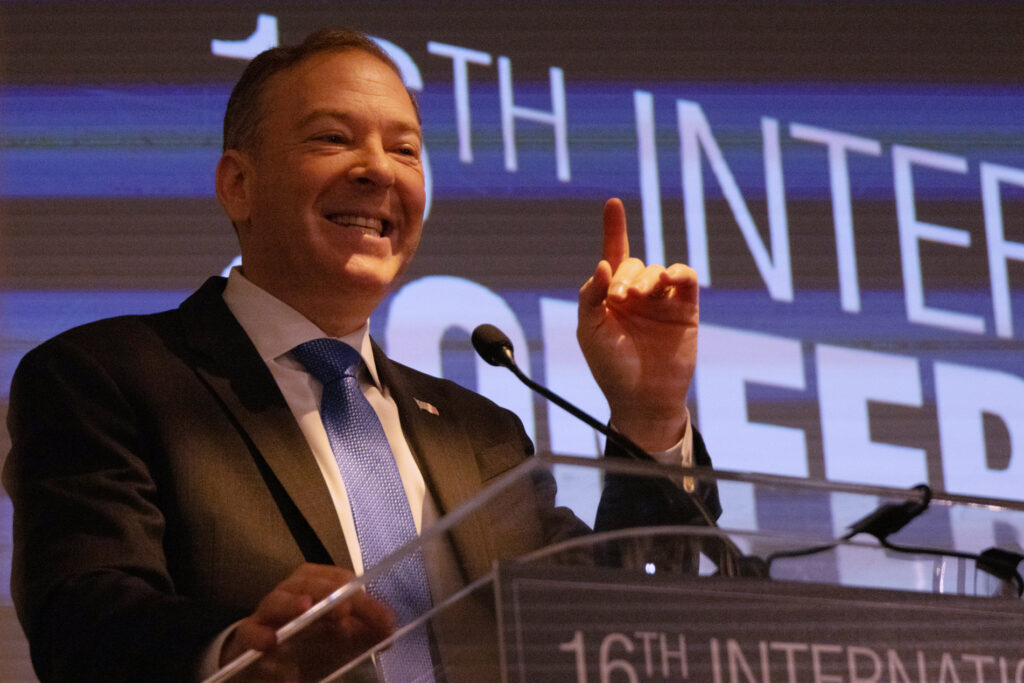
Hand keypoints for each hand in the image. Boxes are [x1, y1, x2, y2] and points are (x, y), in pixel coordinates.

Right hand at [220, 563, 394, 679]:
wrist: (271, 668)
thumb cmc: (311, 644)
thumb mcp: (344, 639)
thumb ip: (368, 630)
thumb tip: (390, 627)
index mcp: (316, 586)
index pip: (338, 578)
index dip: (354, 590)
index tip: (366, 606)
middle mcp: (290, 592)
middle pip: (304, 581)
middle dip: (325, 590)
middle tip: (342, 609)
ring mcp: (266, 614)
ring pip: (274, 600)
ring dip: (290, 603)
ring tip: (305, 609)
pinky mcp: (247, 637)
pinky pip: (250, 632)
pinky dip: (261, 638)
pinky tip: (273, 648)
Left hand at [577, 198, 698, 451]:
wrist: (641, 398)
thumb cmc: (610, 367)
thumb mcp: (589, 330)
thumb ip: (591, 296)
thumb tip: (604, 265)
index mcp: (610, 296)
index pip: (612, 255)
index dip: (614, 229)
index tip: (613, 203)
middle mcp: (636, 294)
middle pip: (632, 263)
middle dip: (624, 276)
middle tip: (620, 298)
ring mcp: (661, 300)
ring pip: (656, 270)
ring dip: (646, 278)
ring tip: (638, 297)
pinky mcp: (685, 309)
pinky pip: (684, 279)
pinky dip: (677, 272)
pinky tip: (668, 279)